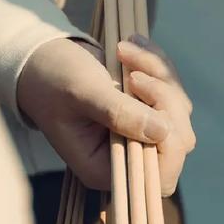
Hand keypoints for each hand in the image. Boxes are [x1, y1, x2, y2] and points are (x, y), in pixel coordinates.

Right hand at [17, 38, 169, 189]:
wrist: (43, 61)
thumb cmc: (53, 80)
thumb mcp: (83, 93)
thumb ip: (119, 114)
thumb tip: (162, 131)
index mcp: (106, 169)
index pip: (159, 176)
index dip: (168, 142)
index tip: (143, 98)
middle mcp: (128, 158)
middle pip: (179, 142)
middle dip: (165, 100)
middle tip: (133, 72)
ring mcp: (141, 135)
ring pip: (180, 112)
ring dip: (159, 76)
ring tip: (125, 52)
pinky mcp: (149, 111)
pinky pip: (173, 92)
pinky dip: (159, 67)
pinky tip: (134, 47)